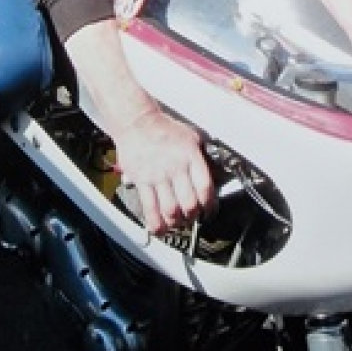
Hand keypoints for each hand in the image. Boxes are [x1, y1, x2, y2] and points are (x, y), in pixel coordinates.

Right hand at [114, 108, 213, 234]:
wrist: (137, 121)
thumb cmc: (164, 128)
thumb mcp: (191, 136)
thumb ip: (202, 155)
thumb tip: (213, 172)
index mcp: (190, 156)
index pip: (205, 187)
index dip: (210, 204)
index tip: (210, 210)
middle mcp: (175, 167)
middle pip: (189, 203)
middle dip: (194, 215)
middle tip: (193, 216)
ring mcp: (157, 176)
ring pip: (170, 210)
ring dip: (177, 221)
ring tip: (178, 221)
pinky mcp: (141, 181)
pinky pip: (149, 208)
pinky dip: (156, 223)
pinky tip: (161, 228)